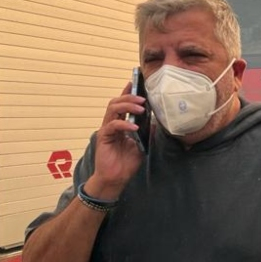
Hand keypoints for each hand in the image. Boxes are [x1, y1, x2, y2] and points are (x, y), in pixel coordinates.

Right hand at [85, 82, 146, 198]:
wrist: (115, 179)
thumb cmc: (126, 163)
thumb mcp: (142, 145)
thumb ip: (147, 133)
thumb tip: (157, 122)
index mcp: (120, 124)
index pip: (122, 104)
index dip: (128, 92)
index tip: (136, 82)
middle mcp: (112, 124)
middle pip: (116, 102)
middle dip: (129, 96)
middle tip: (143, 98)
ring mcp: (106, 129)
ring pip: (112, 109)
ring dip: (127, 105)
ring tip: (140, 107)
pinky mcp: (103, 137)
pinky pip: (112, 125)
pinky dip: (124, 124)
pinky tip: (134, 127)